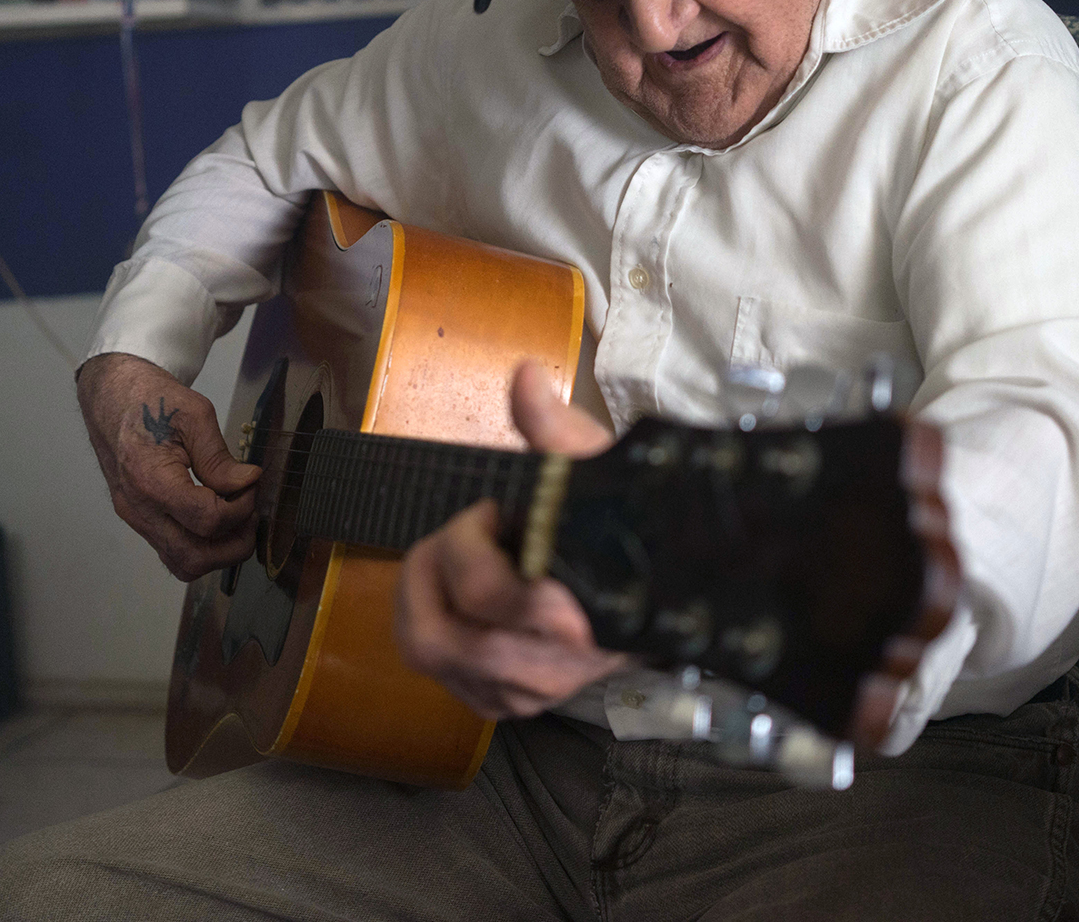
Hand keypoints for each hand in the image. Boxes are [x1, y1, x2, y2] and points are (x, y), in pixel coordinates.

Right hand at [76, 352, 258, 580]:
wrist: (111, 397)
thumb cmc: (151, 399)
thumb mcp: (195, 414)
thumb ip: (219, 457)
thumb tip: (248, 483)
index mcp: (151, 479)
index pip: (206, 520)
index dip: (241, 508)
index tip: (251, 482)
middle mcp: (139, 508)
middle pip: (194, 557)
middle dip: (235, 543)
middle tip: (251, 512)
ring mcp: (135, 518)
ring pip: (183, 564)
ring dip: (219, 552)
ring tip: (237, 518)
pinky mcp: (138, 519)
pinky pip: (172, 551)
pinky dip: (201, 547)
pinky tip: (217, 520)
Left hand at [394, 361, 626, 717]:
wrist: (658, 589)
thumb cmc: (622, 527)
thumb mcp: (597, 471)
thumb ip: (556, 429)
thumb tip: (525, 377)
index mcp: (585, 617)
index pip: (495, 598)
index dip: (469, 544)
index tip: (490, 509)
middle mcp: (552, 670)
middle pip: (440, 636)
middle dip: (433, 567)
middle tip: (460, 529)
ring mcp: (522, 693)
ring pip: (426, 652)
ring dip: (420, 593)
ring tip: (450, 555)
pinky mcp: (501, 702)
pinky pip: (432, 667)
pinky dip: (427, 618)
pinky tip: (457, 588)